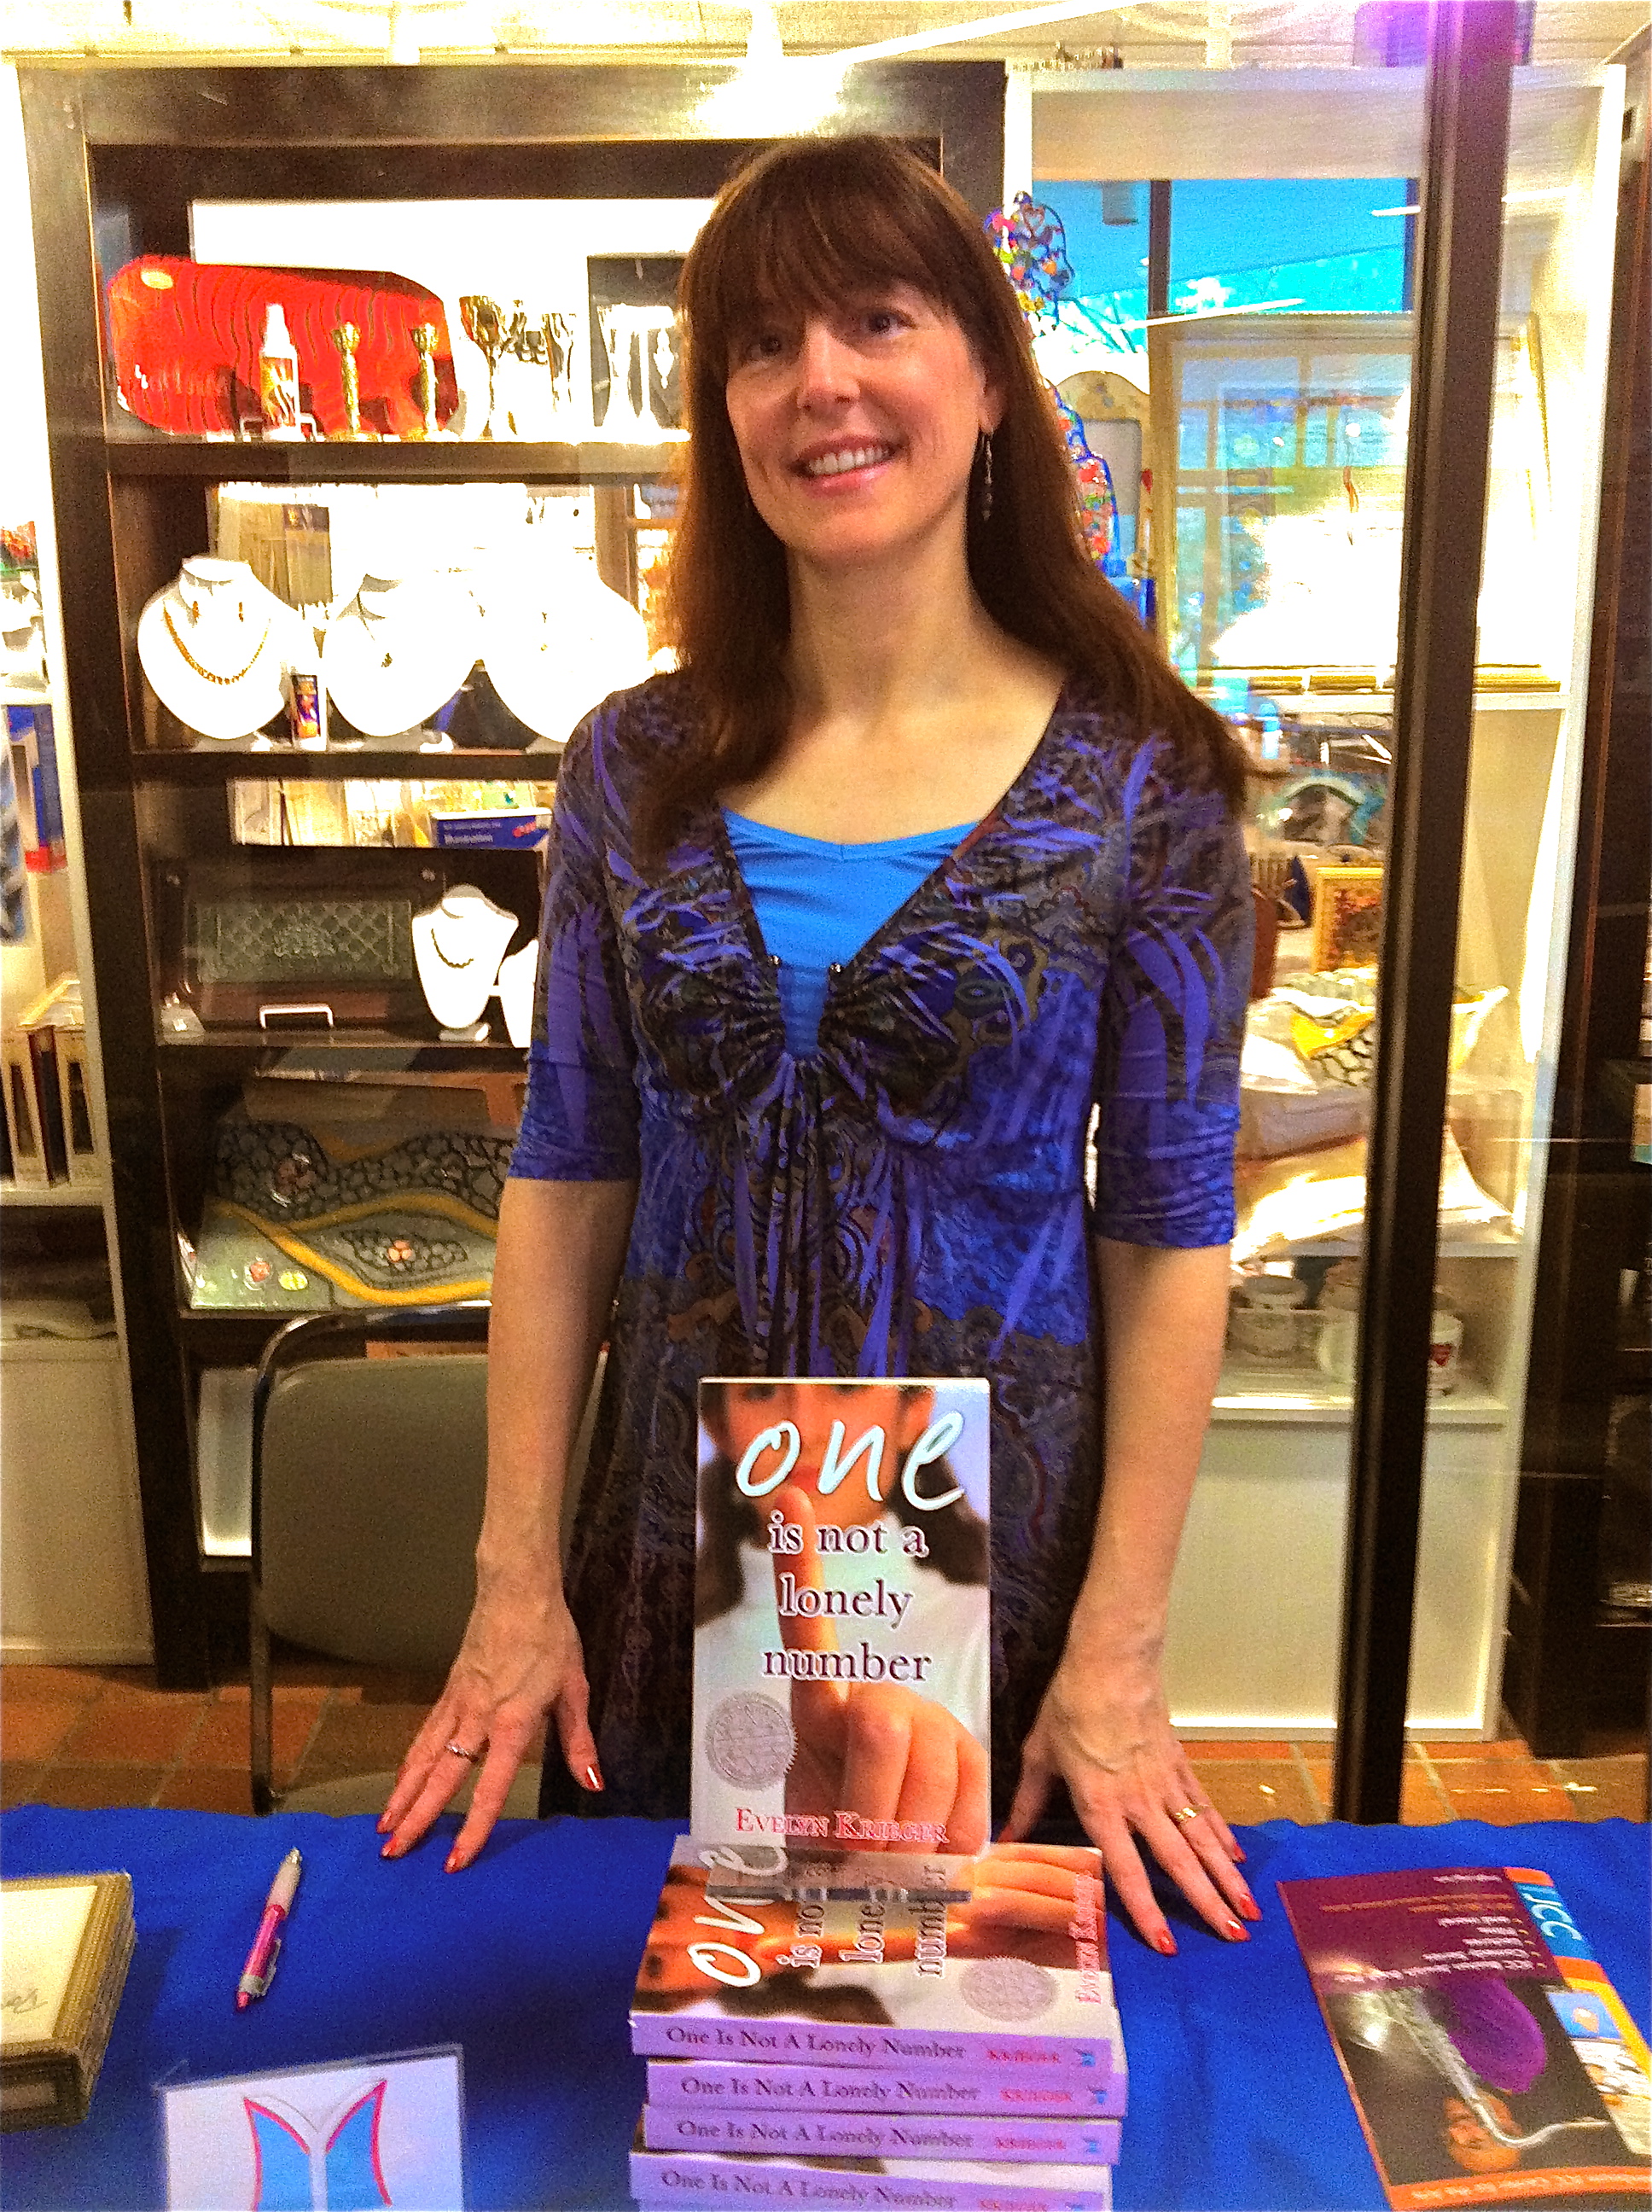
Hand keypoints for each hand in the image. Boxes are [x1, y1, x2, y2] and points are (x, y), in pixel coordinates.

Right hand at [378, 1567, 600, 1870]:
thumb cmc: (551, 1638)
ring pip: (424, 1757)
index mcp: (513, 1722)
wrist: (517, 1590)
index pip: (491, 1787)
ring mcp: (458, 1704)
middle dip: (417, 1818)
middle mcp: (478, 1718)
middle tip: (393, 1854)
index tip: (456, 1861)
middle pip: (442, 1777)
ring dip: (402, 1794)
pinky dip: (409, 1762)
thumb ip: (578, 1741)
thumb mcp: (574, 1688)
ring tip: (384, 1828)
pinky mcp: (449, 1691)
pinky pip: (425, 1733)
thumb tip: (593, 1784)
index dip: (473, 1827)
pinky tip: (399, 1781)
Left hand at [772, 1484, 988, 1855]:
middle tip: (859, 1851)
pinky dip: (948, 1850)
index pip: (807, 1630)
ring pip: (927, 1774)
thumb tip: (862, 1849)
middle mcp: (879, 1702)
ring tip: (893, 1857)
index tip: (790, 1496)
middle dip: (867, 1806)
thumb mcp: (803, 1835)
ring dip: (908, 1840)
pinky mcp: (973, 1758)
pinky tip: (932, 1850)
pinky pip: (968, 1809)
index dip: (801, 1566)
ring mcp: (932, 1725)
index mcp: (819, 1711)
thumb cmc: (831, 1852)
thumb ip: (823, 1825)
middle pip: (878, 1726)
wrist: (886, 1883)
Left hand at [1002, 1644, 1258, 1952]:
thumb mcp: (1039, 1755)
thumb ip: (1028, 1803)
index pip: (1126, 1869)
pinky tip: (1236, 1858)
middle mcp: (1140, 1803)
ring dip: (1226, 1876)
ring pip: (1201, 1839)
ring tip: (1249, 1909)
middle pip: (1178, 1861)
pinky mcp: (1180, 1765)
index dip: (1145, 1910)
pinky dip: (1222, 1834)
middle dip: (1206, 1903)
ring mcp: (1166, 1784)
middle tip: (1233, 1937)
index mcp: (1101, 1806)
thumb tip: (1003, 1840)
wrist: (1111, 1663)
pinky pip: (1204, 1807)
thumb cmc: (1070, 1707)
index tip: (1165, 1945)